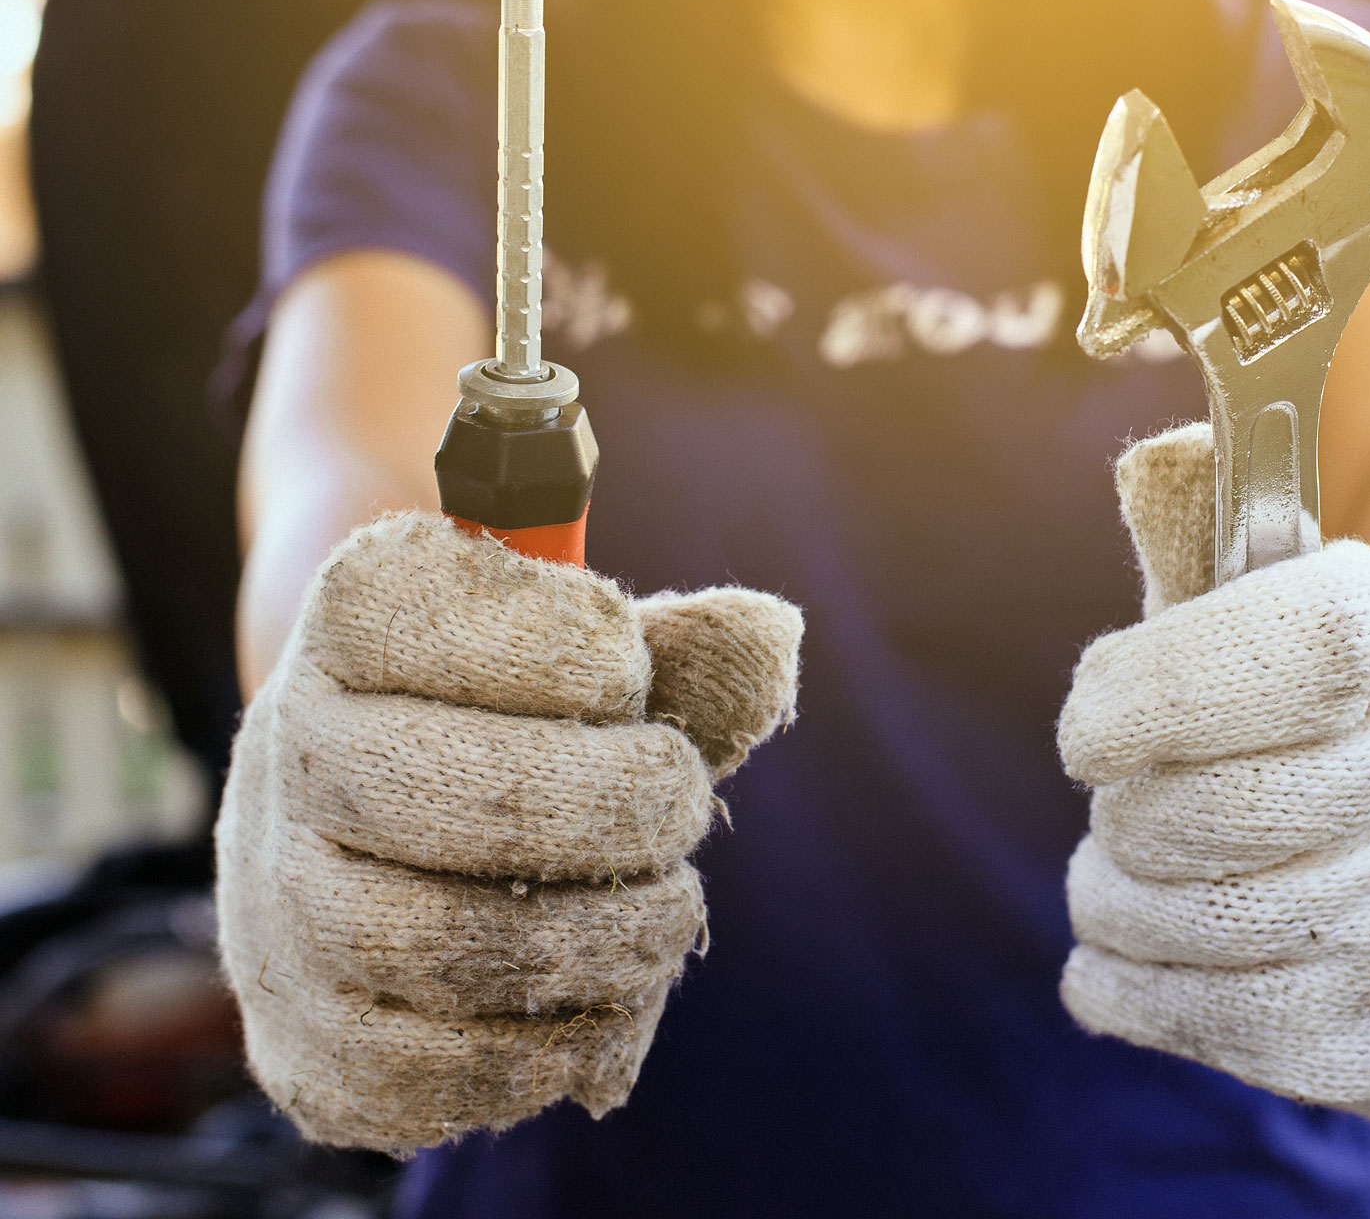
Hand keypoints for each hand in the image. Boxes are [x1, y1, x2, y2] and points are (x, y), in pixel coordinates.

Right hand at [215, 513, 801, 1153]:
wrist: (370, 824)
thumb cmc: (519, 717)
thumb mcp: (594, 657)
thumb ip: (685, 652)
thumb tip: (769, 640)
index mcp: (356, 618)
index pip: (448, 618)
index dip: (577, 652)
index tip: (627, 673)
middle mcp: (290, 750)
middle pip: (455, 795)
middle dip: (617, 808)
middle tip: (682, 803)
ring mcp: (277, 902)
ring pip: (439, 943)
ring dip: (602, 938)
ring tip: (669, 910)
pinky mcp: (301, 1040)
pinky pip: (420, 1075)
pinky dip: (543, 1052)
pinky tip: (603, 1005)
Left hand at [1056, 423, 1369, 1120]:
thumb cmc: (1293, 692)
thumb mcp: (1254, 599)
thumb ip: (1197, 536)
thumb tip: (1155, 466)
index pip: (1282, 655)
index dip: (1151, 699)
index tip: (1090, 730)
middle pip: (1214, 818)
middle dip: (1125, 821)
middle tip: (1125, 811)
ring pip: (1203, 931)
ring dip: (1116, 906)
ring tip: (1129, 878)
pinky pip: (1227, 1031)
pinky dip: (1138, 994)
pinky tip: (1139, 957)